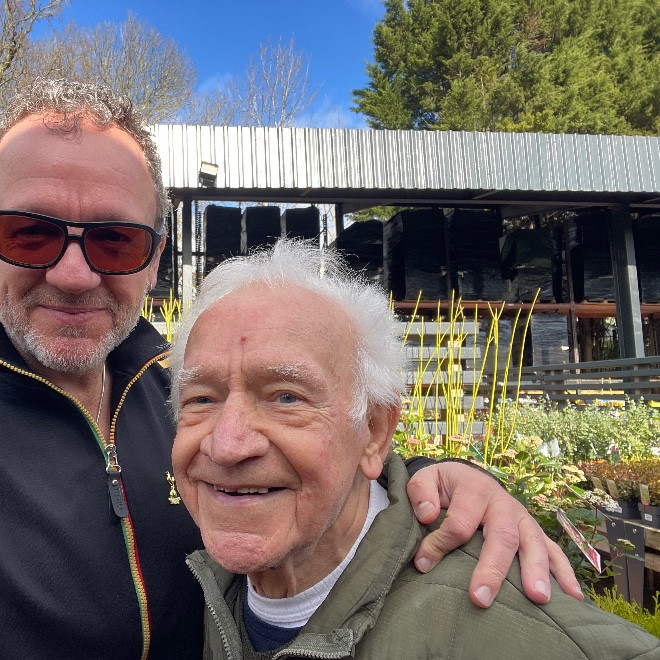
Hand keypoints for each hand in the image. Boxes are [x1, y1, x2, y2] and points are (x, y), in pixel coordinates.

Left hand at [406, 461, 583, 607]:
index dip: (441, 544)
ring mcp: (522, 518)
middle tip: (480, 598)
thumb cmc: (444, 486)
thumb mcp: (426, 480)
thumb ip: (420, 493)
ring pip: (533, 543)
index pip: (460, 522)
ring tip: (537, 598)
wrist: (468, 477)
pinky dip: (565, 573)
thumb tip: (428, 514)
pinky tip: (573, 598)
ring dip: (536, 571)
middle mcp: (502, 503)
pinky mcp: (534, 532)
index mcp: (474, 488)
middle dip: (492, 568)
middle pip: (501, 535)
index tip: (423, 563)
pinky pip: (554, 551)